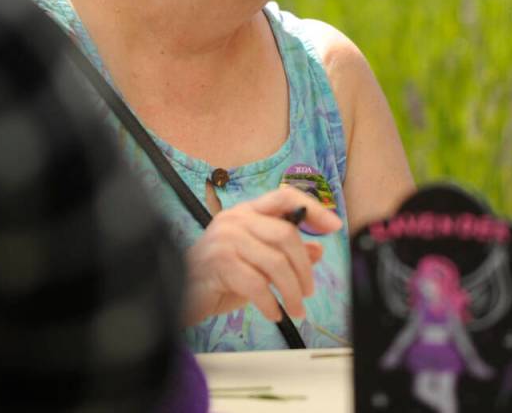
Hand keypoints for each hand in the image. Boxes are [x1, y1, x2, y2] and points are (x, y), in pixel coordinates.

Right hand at [184, 186, 341, 325]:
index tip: (334, 226)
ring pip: (275, 262)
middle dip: (304, 266)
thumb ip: (285, 252)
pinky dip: (271, 303)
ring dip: (292, 290)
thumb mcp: (258, 261)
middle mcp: (236, 219)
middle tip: (309, 291)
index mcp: (247, 211)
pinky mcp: (219, 265)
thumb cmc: (220, 274)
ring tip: (297, 308)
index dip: (313, 208)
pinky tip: (275, 313)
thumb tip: (317, 249)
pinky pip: (257, 285)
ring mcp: (226, 240)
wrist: (177, 291)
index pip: (285, 196)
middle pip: (286, 234)